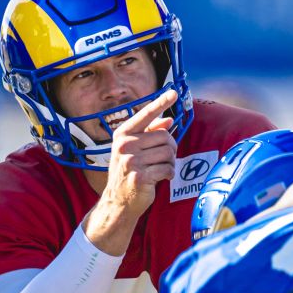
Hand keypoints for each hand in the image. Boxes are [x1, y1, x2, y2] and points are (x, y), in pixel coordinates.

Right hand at [103, 90, 178, 214]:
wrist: (118, 200)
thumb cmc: (128, 171)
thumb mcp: (135, 149)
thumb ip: (151, 133)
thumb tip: (169, 120)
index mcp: (123, 134)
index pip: (145, 114)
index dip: (160, 102)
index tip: (174, 92)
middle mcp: (124, 145)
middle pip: (164, 136)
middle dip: (170, 148)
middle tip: (165, 158)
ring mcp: (130, 161)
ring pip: (168, 153)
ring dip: (170, 162)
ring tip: (160, 169)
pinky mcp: (139, 176)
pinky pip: (167, 169)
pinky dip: (169, 174)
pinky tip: (161, 178)